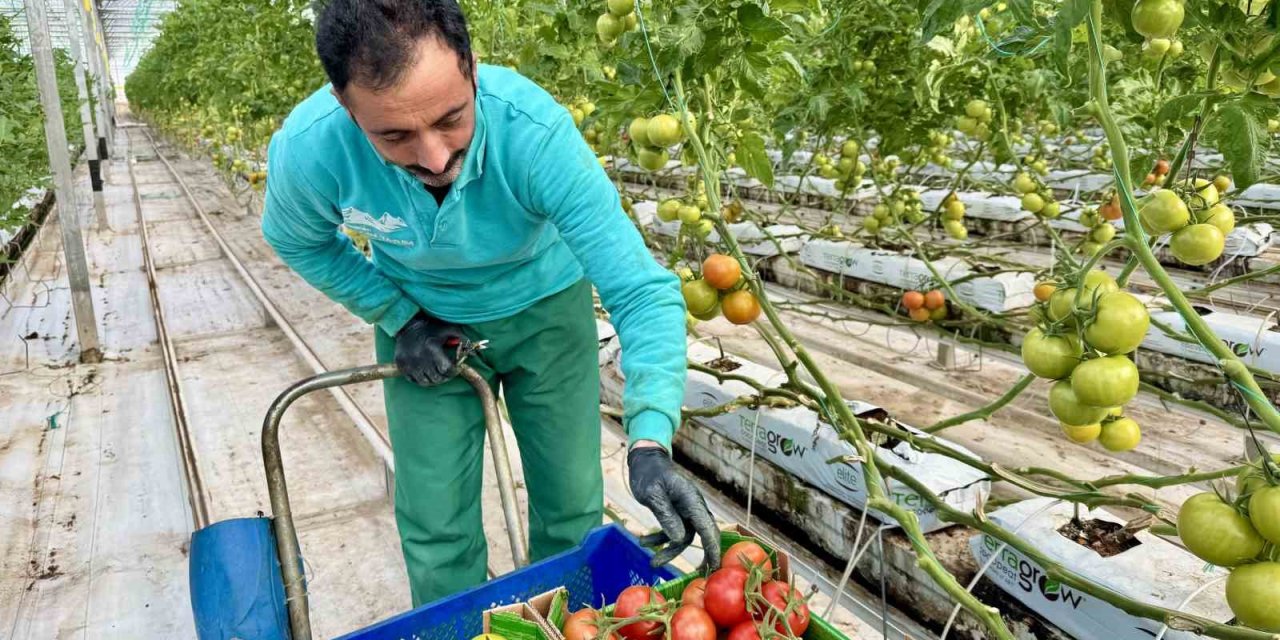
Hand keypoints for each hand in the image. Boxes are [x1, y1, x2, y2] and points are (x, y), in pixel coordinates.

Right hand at [394, 312, 468, 385]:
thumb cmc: (433, 328)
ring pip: (425, 382)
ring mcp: (409, 362)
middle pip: (436, 378)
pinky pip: (413, 380)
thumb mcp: (450, 330)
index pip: (446, 370)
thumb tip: (475, 354)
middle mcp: (419, 357)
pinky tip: (425, 372)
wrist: (408, 325)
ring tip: (436, 373)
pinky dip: (421, 379)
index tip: (455, 369)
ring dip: (433, 380)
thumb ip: (464, 340)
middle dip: (444, 377)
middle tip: (446, 372)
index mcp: (432, 347)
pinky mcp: (401, 365)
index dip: (453, 372)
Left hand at [628, 444, 720, 572]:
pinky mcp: (676, 513)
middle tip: (700, 576)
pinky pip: (673, 531)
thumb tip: (679, 538)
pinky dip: (660, 539)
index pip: (707, 528)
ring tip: (652, 563)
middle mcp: (693, 506)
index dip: (713, 548)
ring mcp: (686, 510)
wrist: (645, 461)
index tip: (716, 567)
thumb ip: (666, 515)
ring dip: (669, 550)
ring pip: (684, 537)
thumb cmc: (649, 474)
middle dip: (703, 555)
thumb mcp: (653, 494)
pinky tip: (644, 542)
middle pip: (704, 534)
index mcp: (691, 500)